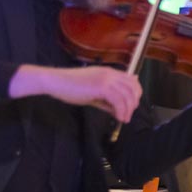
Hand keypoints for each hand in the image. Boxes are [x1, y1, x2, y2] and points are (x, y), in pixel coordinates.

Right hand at [11, 64, 141, 123]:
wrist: (55, 82)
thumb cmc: (70, 87)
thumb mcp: (93, 93)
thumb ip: (107, 99)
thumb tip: (119, 108)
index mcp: (109, 72)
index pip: (132, 81)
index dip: (135, 95)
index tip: (131, 106)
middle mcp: (110, 74)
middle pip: (133, 88)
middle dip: (133, 103)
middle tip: (128, 115)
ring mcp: (106, 79)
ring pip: (127, 95)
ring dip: (128, 110)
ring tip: (123, 119)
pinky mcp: (101, 87)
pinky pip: (118, 101)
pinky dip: (121, 111)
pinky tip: (118, 117)